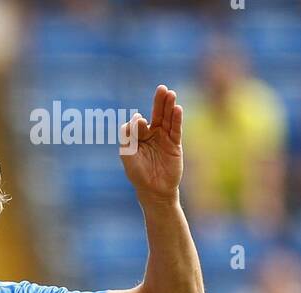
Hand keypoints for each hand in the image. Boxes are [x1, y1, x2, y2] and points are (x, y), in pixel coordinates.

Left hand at [120, 85, 183, 201]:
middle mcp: (152, 134)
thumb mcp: (129, 158)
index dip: (138, 122)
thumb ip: (127, 139)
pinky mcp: (174, 144)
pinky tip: (177, 109)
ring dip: (169, 106)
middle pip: (156, 114)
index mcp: (138, 137)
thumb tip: (134, 119)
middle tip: (161, 88)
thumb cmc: (139, 175)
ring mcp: (164, 138)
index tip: (139, 122)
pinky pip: (176, 129)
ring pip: (167, 119)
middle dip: (159, 102)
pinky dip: (176, 119)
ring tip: (171, 94)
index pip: (138, 123)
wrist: (155, 191)